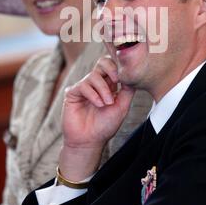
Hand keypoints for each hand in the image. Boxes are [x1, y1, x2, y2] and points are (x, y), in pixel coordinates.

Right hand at [59, 56, 134, 180]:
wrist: (90, 141)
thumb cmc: (105, 126)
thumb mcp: (122, 106)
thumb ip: (128, 90)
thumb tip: (133, 75)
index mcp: (108, 85)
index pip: (113, 65)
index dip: (119, 66)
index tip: (124, 76)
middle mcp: (96, 83)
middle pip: (102, 62)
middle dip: (111, 69)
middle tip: (117, 81)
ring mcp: (84, 87)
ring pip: (94, 75)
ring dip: (103, 89)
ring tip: (107, 103)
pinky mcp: (72, 93)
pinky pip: (83, 85)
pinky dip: (93, 95)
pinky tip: (98, 104)